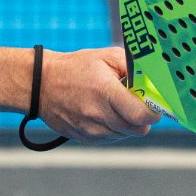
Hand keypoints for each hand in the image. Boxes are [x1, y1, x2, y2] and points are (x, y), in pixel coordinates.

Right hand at [37, 47, 162, 142]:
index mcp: (106, 92)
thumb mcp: (106, 57)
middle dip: (143, 118)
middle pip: (138, 129)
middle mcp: (98, 115)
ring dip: (127, 123)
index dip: (154, 112)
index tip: (153, 104)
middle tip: (135, 103)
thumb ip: (134, 67)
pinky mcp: (85, 138)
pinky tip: (102, 112)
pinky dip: (113, 127)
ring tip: (114, 105)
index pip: (141, 115)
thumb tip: (155, 80)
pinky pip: (111, 137)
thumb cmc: (76, 68)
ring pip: (125, 134)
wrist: (40, 84)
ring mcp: (90, 129)